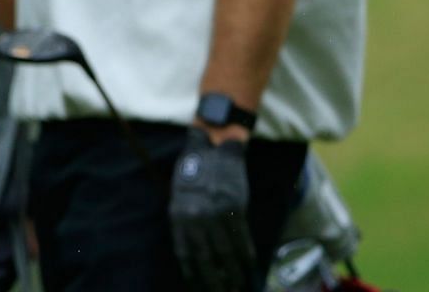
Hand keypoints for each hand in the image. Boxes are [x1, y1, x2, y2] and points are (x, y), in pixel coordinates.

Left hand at [168, 127, 254, 291]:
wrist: (212, 150)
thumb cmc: (194, 175)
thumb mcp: (180, 198)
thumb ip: (186, 222)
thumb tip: (195, 254)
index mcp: (178, 215)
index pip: (184, 253)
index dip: (193, 274)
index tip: (199, 288)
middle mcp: (195, 216)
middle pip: (206, 257)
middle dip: (215, 280)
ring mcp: (215, 213)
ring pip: (226, 251)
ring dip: (234, 272)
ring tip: (239, 286)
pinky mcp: (234, 208)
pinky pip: (241, 237)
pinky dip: (246, 254)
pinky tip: (250, 265)